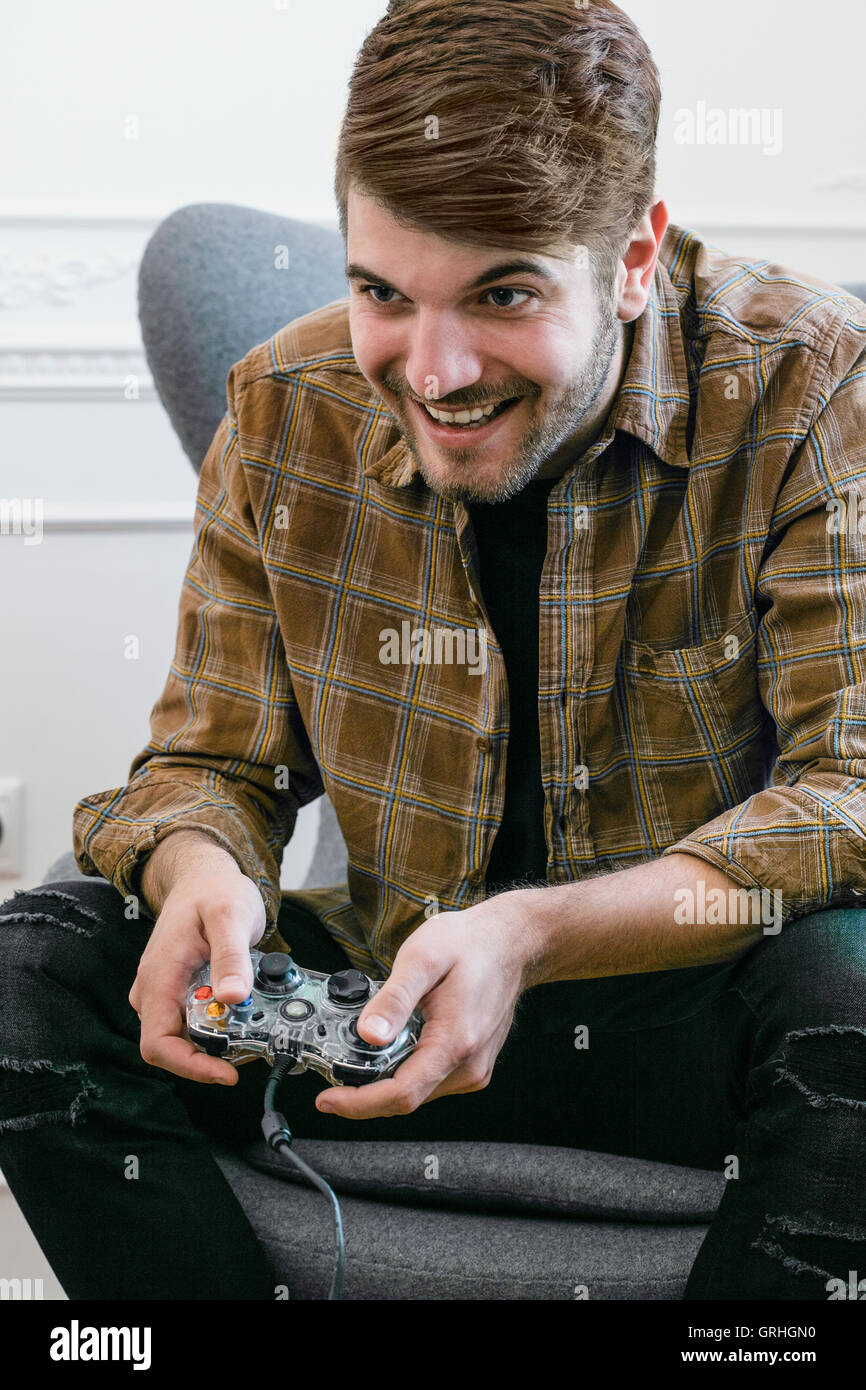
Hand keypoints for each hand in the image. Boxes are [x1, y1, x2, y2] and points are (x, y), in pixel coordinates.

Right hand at [128, 868, 266, 1084]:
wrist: (203, 876)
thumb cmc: (213, 890)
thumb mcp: (229, 916)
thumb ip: (231, 956)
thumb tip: (233, 997)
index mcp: (160, 976)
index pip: (159, 1042)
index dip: (190, 1066)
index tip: (225, 1072)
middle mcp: (156, 989)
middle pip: (173, 1045)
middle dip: (210, 1054)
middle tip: (252, 1044)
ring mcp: (167, 991)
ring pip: (186, 1035)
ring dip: (217, 1039)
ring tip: (254, 1026)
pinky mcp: (181, 990)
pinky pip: (196, 1020)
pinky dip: (220, 1024)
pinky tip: (245, 1013)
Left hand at [315, 895, 542, 1118]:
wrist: (511, 942)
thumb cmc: (470, 944)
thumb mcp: (422, 958)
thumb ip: (394, 999)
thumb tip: (368, 1035)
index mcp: (455, 1043)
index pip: (401, 1094)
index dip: (359, 1104)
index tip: (328, 1100)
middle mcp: (468, 1066)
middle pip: (406, 1099)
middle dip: (365, 1092)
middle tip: (334, 1072)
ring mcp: (473, 1068)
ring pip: (417, 1091)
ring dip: (385, 1081)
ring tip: (360, 1054)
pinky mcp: (473, 1064)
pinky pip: (430, 1080)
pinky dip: (405, 1071)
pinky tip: (394, 1047)